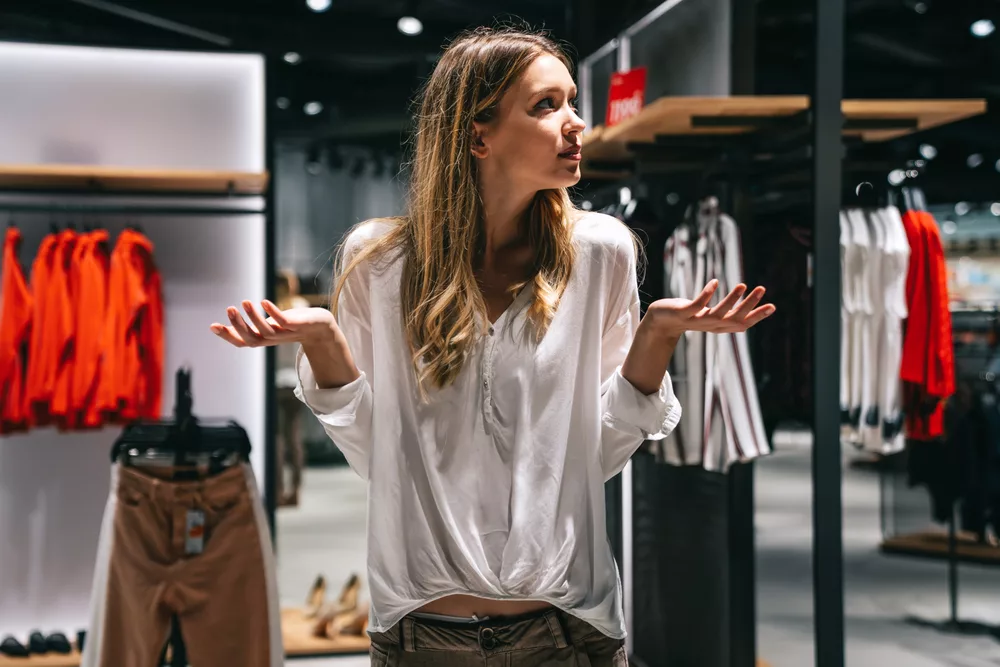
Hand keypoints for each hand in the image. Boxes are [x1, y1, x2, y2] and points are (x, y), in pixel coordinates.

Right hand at [210, 300, 338, 348]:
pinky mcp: (298, 326)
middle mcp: (272, 339)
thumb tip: (226, 326)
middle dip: (239, 326)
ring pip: (267, 331)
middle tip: (229, 309)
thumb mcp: (267, 326)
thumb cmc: (290, 325)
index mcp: (262, 339)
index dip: (227, 336)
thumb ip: (250, 327)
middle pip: (252, 339)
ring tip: (245, 302)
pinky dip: (273, 313)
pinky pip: (284, 321)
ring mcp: (285, 334)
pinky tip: (264, 302)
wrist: (319, 328)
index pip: (242, 342)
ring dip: (254, 317)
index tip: (212, 325)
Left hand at [646, 279, 774, 337]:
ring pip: (717, 314)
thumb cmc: (688, 315)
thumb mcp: (710, 314)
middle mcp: (710, 325)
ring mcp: (696, 321)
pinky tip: (714, 282)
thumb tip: (746, 306)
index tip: (772, 306)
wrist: (661, 321)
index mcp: (719, 325)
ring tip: (742, 285)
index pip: (742, 323)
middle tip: (761, 289)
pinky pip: (696, 306)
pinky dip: (706, 295)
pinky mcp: (683, 314)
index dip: (757, 316)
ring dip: (731, 300)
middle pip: (734, 319)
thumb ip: (726, 312)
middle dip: (749, 305)